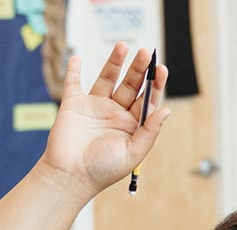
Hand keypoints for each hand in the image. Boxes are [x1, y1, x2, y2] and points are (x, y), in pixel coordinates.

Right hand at [39, 44, 170, 197]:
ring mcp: (94, 107)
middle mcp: (114, 113)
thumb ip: (150, 131)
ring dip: (114, 62)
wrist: (70, 176)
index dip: (155, 84)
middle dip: (139, 69)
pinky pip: (73, 83)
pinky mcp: (73, 105)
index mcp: (131, 125)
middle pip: (130, 84)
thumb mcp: (133, 153)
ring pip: (107, 78)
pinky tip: (77, 58)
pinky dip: (73, 70)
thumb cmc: (102, 170)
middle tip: (146, 53)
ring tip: (123, 45)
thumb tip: (166, 110)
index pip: (146, 99)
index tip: (162, 69)